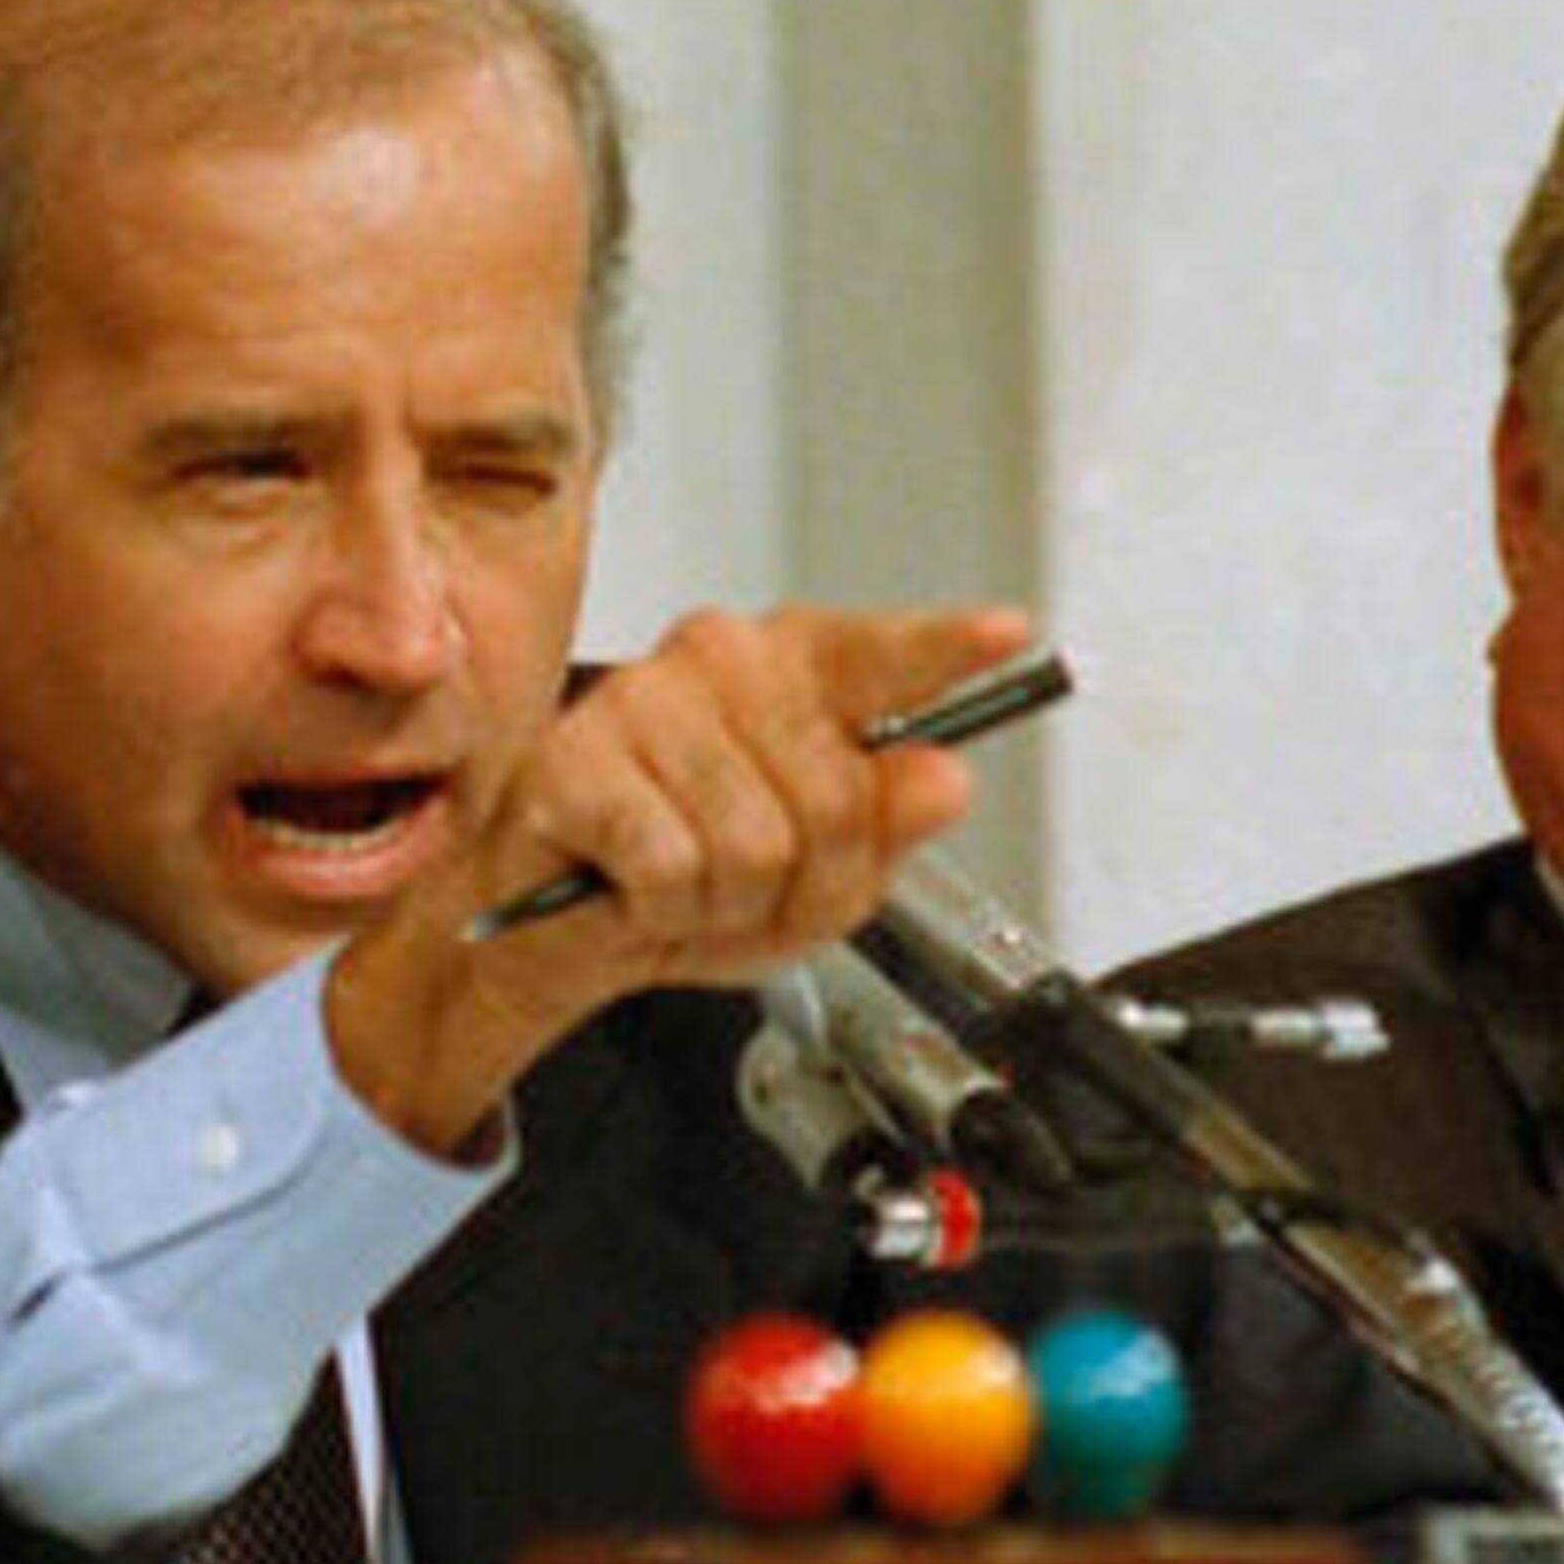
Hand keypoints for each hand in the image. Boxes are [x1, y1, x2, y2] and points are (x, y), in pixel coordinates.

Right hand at [326, 602, 1036, 1154]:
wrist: (559, 930)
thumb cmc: (693, 880)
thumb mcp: (821, 876)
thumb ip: (887, 824)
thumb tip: (941, 779)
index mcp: (793, 670)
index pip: (879, 655)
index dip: (944, 648)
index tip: (1005, 634)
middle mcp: (720, 660)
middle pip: (832, 797)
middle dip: (809, 878)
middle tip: (756, 887)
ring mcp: (645, 702)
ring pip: (753, 843)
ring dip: (728, 902)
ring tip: (691, 886)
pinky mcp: (577, 761)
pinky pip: (672, 865)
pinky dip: (664, 908)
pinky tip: (636, 886)